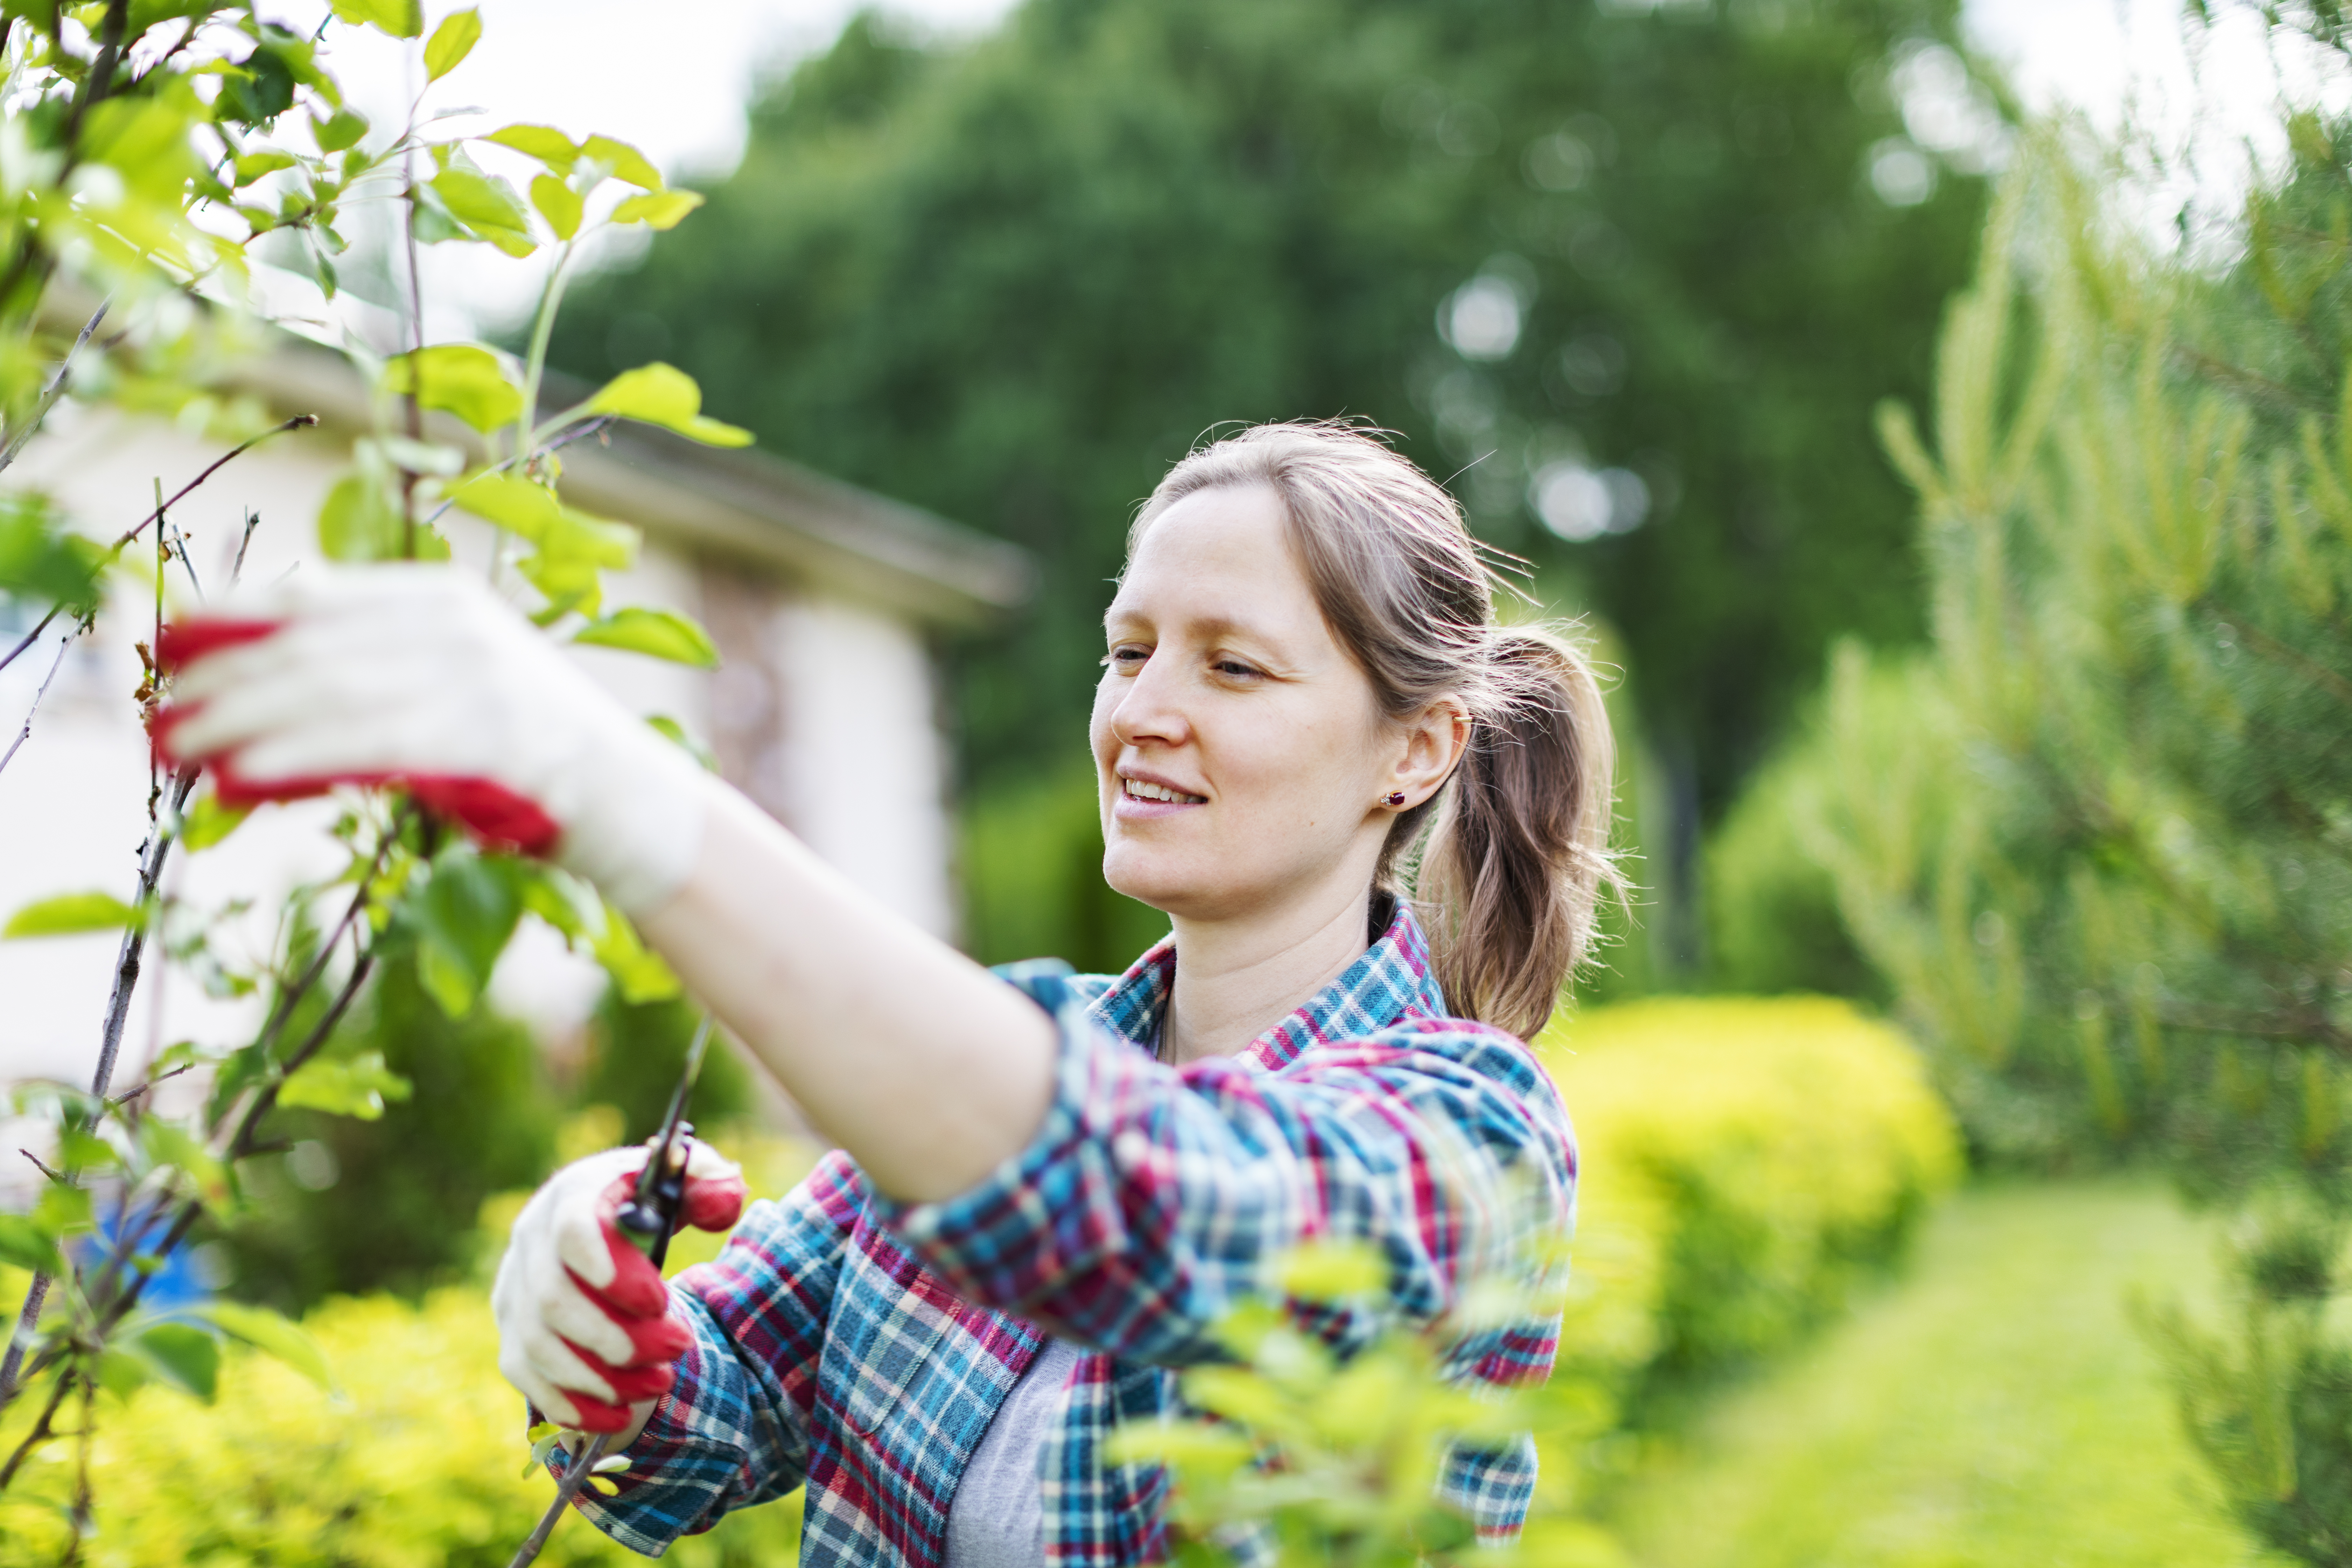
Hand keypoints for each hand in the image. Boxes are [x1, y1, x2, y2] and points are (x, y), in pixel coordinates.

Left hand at [154, 564, 711, 914]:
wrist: (629, 798)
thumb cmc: (526, 749)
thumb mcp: (452, 677)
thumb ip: (374, 657)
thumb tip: (268, 656)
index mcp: (440, 598)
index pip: (312, 599)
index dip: (229, 619)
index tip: (163, 645)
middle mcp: (454, 627)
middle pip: (309, 648)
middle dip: (221, 683)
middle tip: (155, 719)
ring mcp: (474, 681)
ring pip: (329, 696)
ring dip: (241, 725)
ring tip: (179, 752)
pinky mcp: (484, 740)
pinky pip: (368, 748)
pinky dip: (297, 761)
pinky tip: (244, 777)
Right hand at [490, 1139, 748, 1432]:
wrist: (600, 1233)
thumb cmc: (645, 1210)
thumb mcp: (680, 1184)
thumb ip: (709, 1184)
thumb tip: (724, 1201)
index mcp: (571, 1195)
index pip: (574, 1232)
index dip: (613, 1271)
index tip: (659, 1302)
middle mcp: (529, 1242)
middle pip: (556, 1300)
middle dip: (620, 1337)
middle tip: (678, 1346)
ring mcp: (514, 1293)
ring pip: (540, 1347)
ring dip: (601, 1376)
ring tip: (658, 1382)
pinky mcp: (512, 1337)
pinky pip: (530, 1380)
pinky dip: (574, 1405)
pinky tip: (620, 1417)